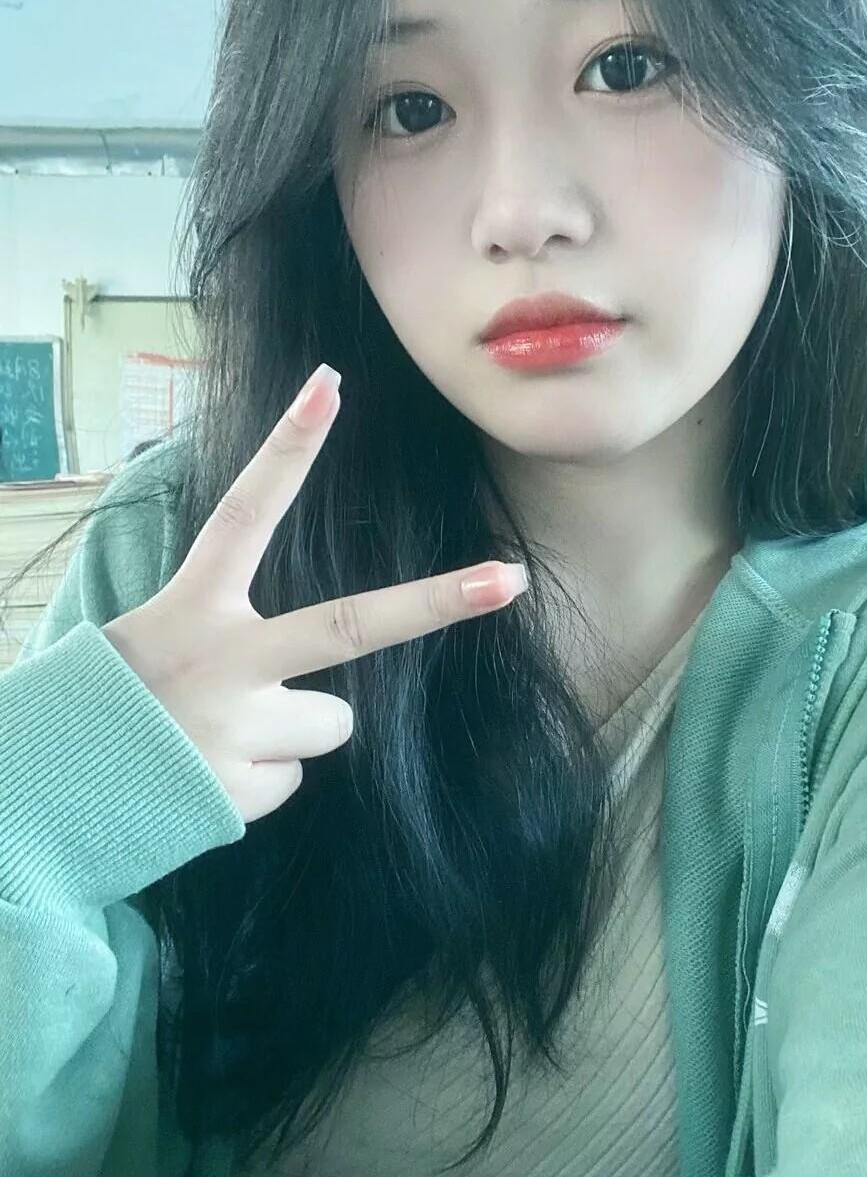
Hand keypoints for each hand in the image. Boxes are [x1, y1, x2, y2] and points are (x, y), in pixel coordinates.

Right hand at [101, 364, 528, 822]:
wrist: (46, 792)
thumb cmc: (114, 701)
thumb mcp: (154, 640)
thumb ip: (234, 638)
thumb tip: (322, 688)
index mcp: (189, 606)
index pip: (245, 512)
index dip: (288, 449)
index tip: (332, 384)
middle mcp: (219, 660)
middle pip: (349, 625)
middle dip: (437, 602)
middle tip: (508, 581)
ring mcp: (233, 728)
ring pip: (332, 724)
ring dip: (294, 732)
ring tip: (222, 736)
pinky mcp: (239, 790)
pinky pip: (295, 777)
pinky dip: (263, 777)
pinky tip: (210, 774)